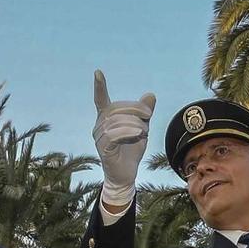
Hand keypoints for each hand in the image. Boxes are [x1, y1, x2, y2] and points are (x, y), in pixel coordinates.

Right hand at [91, 71, 154, 205]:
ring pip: (117, 121)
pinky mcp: (103, 148)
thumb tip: (150, 94)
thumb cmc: (131, 150)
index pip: (101, 100)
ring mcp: (99, 137)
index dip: (100, 87)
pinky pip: (114, 134)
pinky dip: (128, 131)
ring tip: (143, 132)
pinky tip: (138, 134)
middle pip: (117, 108)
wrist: (126, 175)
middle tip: (149, 115)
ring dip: (135, 123)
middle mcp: (99, 125)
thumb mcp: (142, 128)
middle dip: (136, 109)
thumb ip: (145, 113)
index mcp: (106, 118)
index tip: (98, 72)